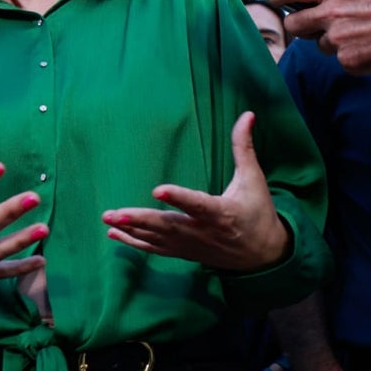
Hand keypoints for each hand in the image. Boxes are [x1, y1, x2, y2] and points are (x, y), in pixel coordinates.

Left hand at [102, 111, 289, 271]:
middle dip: (140, 220)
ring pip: (157, 239)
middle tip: (116, 213)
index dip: (178, 198)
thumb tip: (247, 115)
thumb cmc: (257, 212)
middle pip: (168, 226)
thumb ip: (244, 147)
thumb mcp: (253, 179)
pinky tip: (113, 233)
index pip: (198, 204)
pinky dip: (134, 242)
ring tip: (108, 218)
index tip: (157, 189)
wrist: (262, 255)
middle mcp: (203, 231)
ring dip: (131, 229)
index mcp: (222, 212)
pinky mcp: (183, 253)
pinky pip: (155, 248)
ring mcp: (191, 245)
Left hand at [270, 0, 370, 75]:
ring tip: (361, 34)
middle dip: (300, 26)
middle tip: (315, 25)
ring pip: (321, 45)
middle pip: (294, 25)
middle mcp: (330, 15)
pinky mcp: (349, 61)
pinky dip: (353, 58)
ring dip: (334, 43)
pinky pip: (342, 61)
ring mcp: (338, 40)